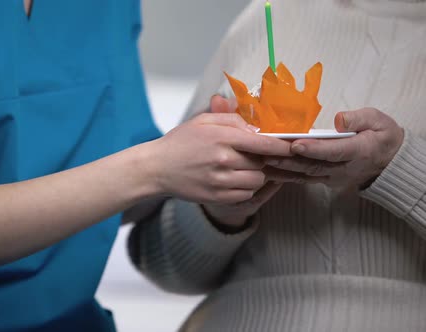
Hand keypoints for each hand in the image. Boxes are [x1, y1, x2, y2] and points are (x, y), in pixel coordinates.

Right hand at [146, 95, 292, 205]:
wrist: (156, 168)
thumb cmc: (180, 142)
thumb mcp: (203, 121)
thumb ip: (232, 119)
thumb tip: (257, 127)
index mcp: (220, 137)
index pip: (262, 142)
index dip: (281, 145)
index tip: (292, 146)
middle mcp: (222, 160)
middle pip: (262, 162)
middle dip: (263, 159)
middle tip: (254, 155)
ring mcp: (220, 181)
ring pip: (257, 180)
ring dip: (256, 174)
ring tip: (243, 167)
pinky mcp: (217, 197)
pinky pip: (246, 194)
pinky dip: (246, 187)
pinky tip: (235, 178)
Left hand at [264, 108, 403, 187]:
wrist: (388, 162)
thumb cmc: (381, 135)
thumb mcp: (379, 121)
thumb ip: (360, 119)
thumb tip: (339, 120)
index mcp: (358, 151)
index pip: (332, 152)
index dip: (314, 149)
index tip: (295, 145)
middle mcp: (343, 168)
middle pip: (313, 165)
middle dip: (289, 160)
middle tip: (267, 152)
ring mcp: (333, 177)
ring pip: (305, 174)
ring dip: (283, 169)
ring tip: (261, 161)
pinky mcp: (324, 180)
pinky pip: (303, 179)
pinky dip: (285, 176)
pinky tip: (268, 170)